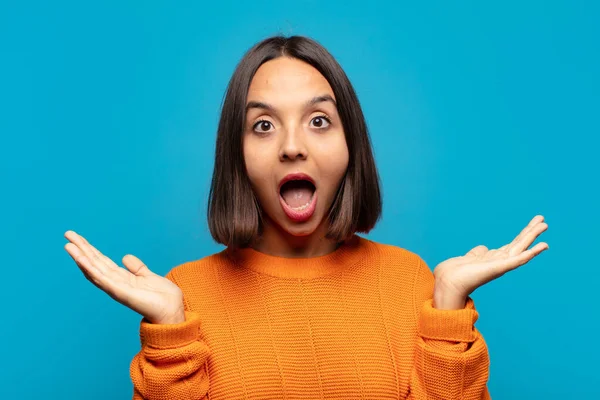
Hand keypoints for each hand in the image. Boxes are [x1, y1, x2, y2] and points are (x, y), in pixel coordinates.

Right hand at [64, 230, 184, 323]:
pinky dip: (90, 269)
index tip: (78, 238)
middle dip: (81, 249)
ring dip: (80, 257)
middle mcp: (115, 283)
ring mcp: (116, 288)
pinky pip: (102, 278)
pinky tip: (81, 259)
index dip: (90, 249)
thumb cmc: (162, 297)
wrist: (172, 310)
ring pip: (93, 270)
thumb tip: (125, 257)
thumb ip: (136, 268)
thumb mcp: (148, 276)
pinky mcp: (120, 292)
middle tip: (68, 234)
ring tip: (68, 245)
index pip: (101, 261)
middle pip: (94, 263)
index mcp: (121, 278)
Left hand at [432, 215, 548, 309]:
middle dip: (531, 232)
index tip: (534, 223)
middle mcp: (500, 262)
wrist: (448, 282)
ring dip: (532, 237)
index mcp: (494, 258)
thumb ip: (478, 252)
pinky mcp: (499, 268)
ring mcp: (501, 265)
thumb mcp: (470, 257)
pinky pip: (517, 261)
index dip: (523, 234)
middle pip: (519, 243)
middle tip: (543, 219)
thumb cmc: (456, 272)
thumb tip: (483, 248)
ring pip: (520, 248)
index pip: (513, 244)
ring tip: (544, 225)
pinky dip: (530, 254)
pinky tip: (540, 247)